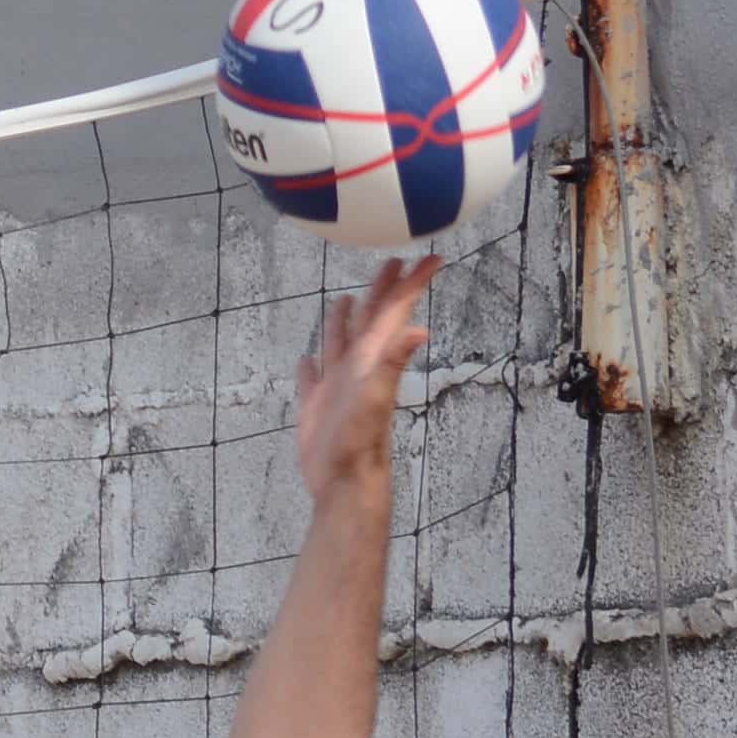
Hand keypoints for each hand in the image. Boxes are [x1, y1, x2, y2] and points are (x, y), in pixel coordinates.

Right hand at [289, 251, 437, 517]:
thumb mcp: (375, 396)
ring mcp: (336, 386)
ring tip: (346, 299)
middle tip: (391, 261)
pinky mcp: (316, 405)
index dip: (411, 284)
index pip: (394, 312)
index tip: (430, 257)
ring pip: (340, 343)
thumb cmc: (359, 441)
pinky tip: (306, 359)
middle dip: (382, 290)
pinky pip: (311, 378)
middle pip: (371, 319)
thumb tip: (419, 329)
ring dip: (344, 321)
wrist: (343, 481)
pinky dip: (310, 365)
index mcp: (372, 358)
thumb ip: (393, 361)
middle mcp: (358, 366)